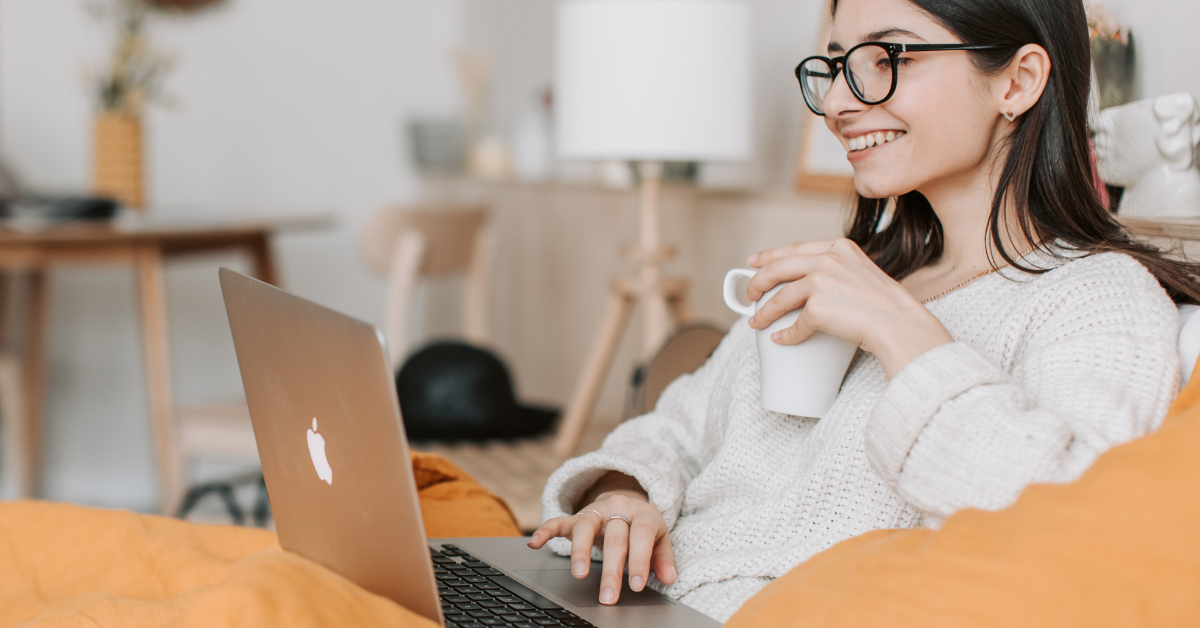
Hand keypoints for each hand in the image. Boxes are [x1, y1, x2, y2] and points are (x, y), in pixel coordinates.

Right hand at [527, 483, 675, 604]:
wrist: (627, 502)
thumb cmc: (643, 527)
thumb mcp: (660, 539)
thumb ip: (663, 558)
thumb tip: (670, 578)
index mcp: (642, 513)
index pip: (641, 535)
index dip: (639, 560)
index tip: (636, 586)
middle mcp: (618, 508)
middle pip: (614, 536)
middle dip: (612, 569)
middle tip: (609, 596)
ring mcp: (595, 510)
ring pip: (586, 526)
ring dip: (581, 551)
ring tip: (580, 575)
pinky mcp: (576, 516)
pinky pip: (558, 521)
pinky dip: (545, 531)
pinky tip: (534, 544)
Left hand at [745, 238, 952, 377]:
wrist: (901, 325)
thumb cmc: (886, 306)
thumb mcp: (862, 272)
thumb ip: (838, 270)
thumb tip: (808, 283)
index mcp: (839, 247)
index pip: (794, 248)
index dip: (769, 255)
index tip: (753, 262)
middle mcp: (828, 259)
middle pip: (778, 268)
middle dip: (757, 282)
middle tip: (749, 295)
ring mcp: (822, 281)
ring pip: (780, 297)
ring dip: (764, 312)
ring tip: (756, 322)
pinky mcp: (818, 307)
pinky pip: (795, 324)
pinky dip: (786, 334)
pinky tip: (781, 339)